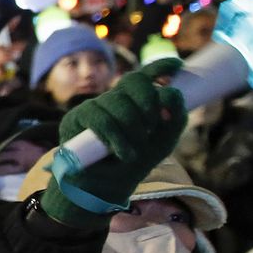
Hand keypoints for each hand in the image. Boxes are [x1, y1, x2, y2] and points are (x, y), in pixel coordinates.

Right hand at [42, 58, 185, 226]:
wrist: (102, 186)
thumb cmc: (132, 162)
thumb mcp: (162, 143)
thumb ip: (175, 119)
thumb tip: (172, 92)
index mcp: (136, 101)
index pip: (146, 76)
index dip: (160, 67)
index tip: (176, 66)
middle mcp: (116, 99)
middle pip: (135, 81)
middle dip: (148, 101)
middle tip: (151, 127)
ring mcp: (96, 106)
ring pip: (119, 102)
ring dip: (131, 129)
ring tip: (132, 153)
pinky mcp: (76, 118)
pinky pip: (101, 119)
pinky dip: (115, 137)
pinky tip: (120, 151)